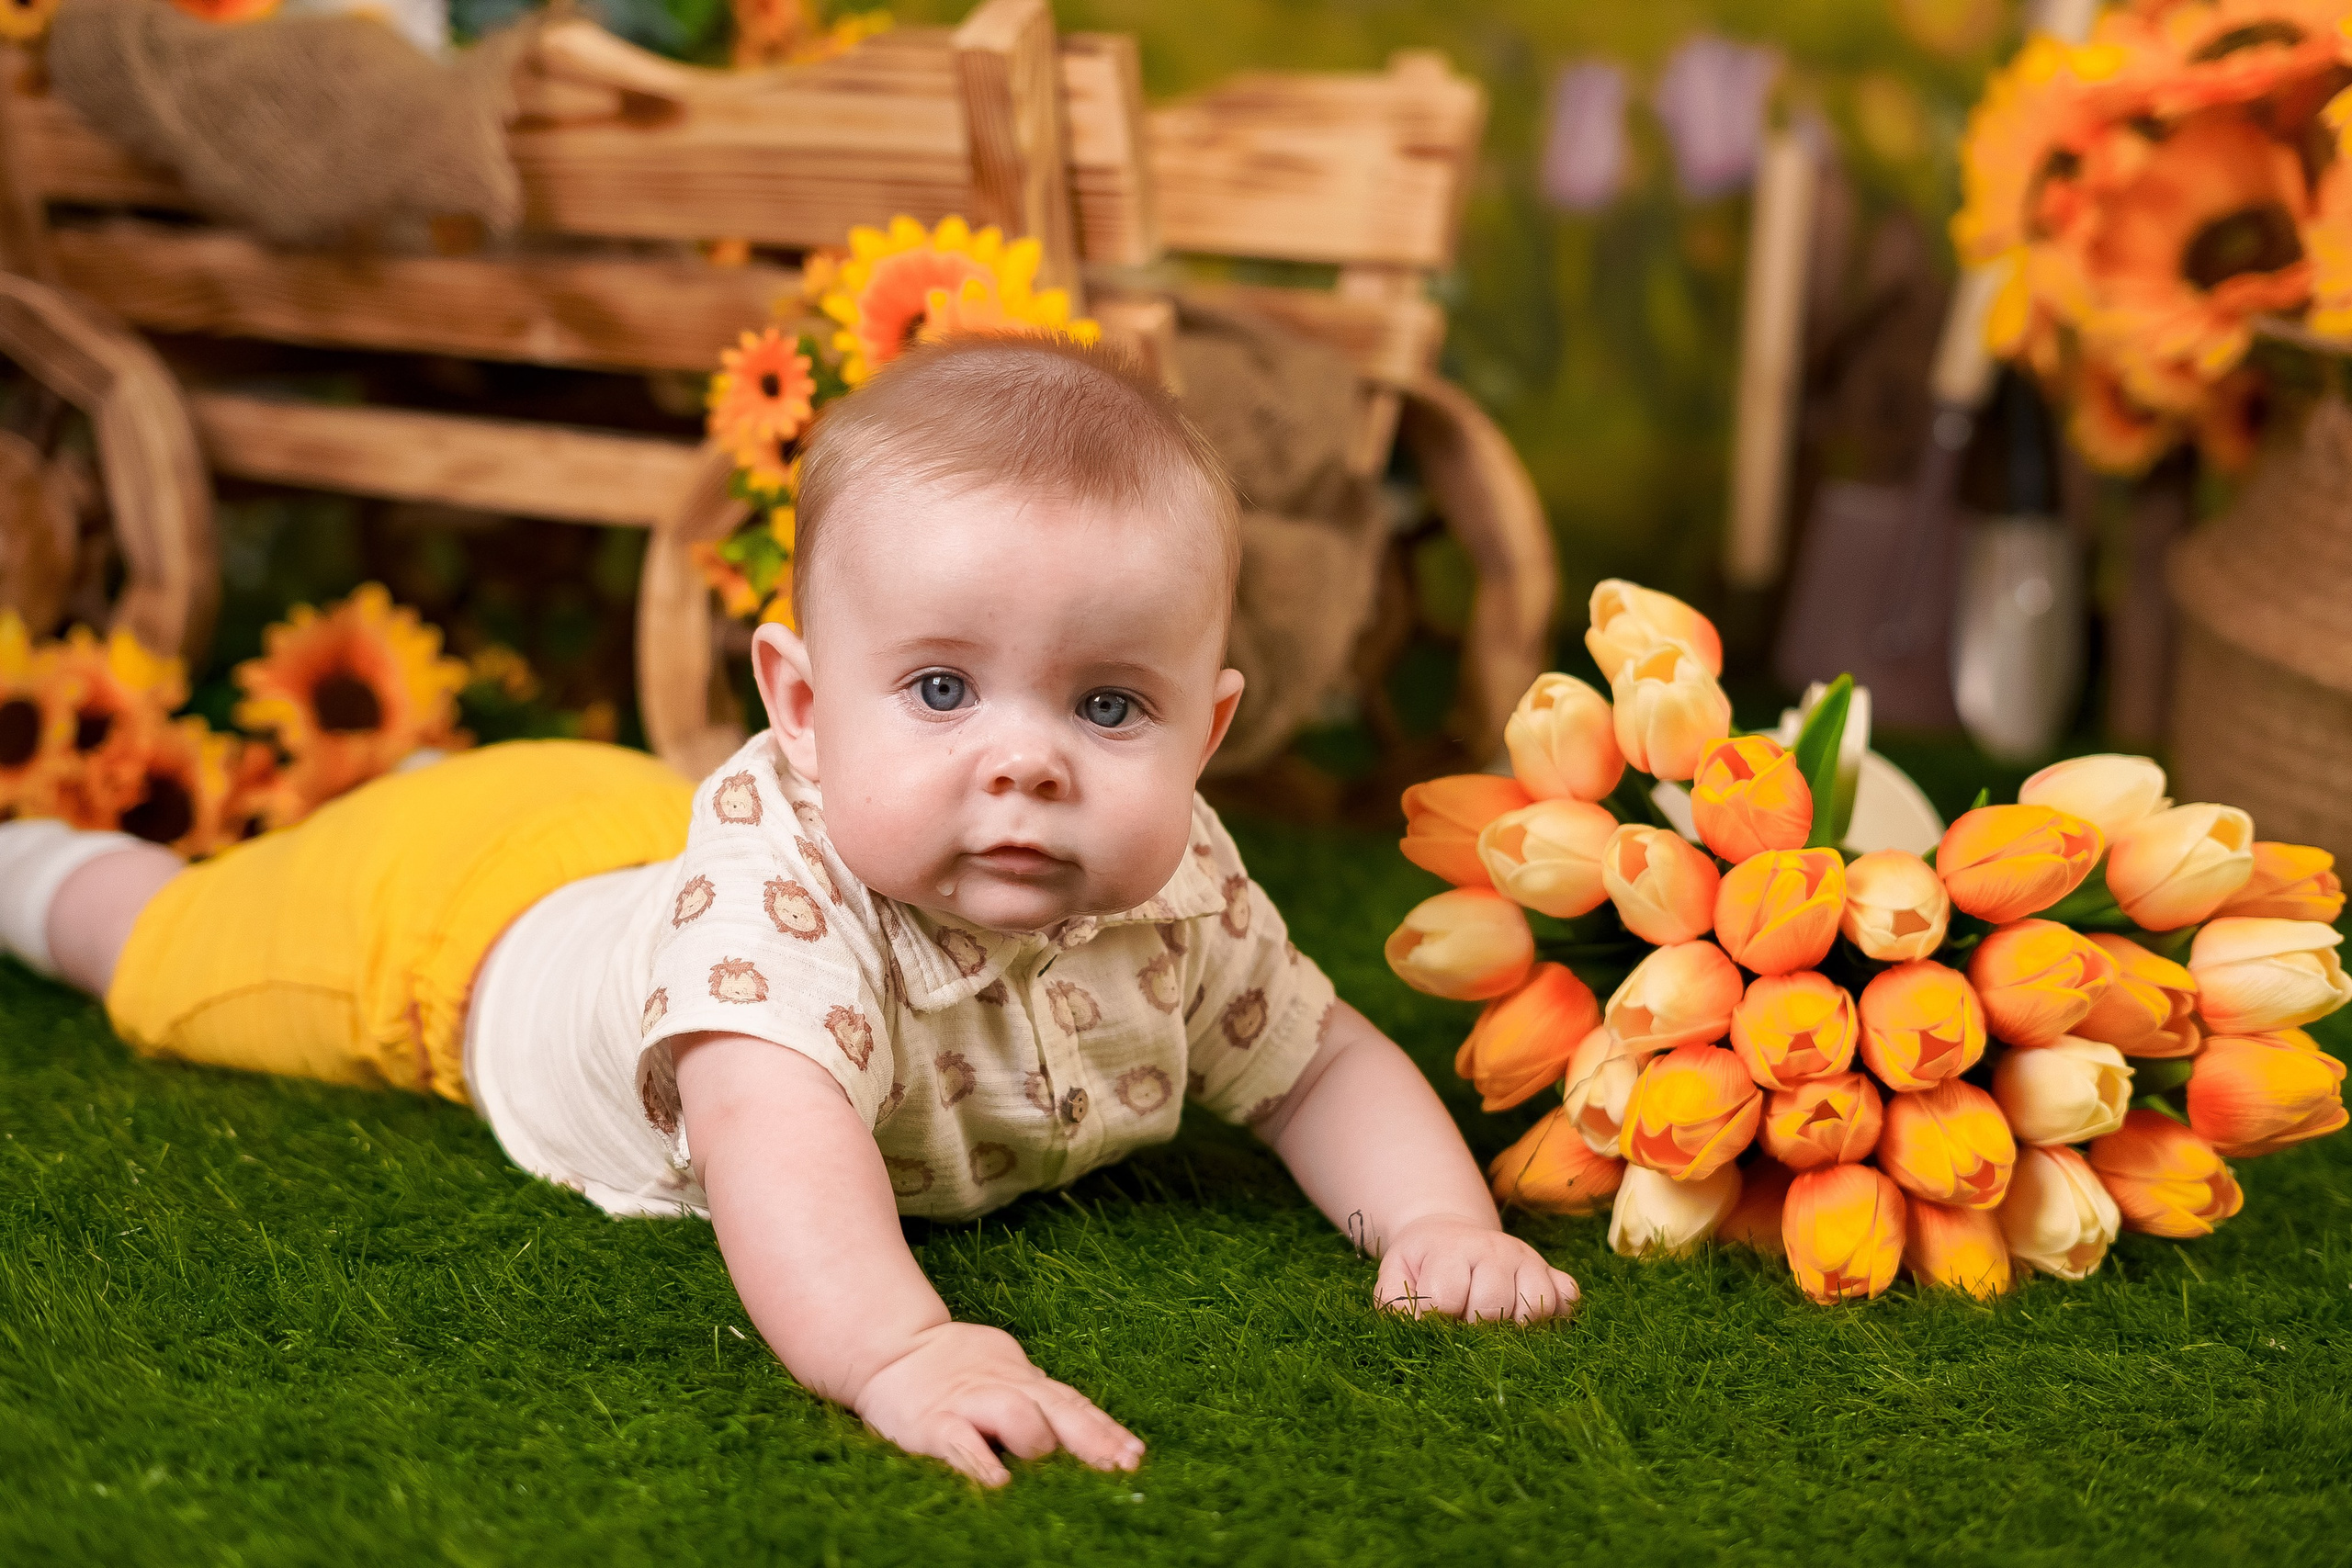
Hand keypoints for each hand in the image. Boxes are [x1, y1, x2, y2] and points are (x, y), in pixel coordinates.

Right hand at [851, 1321, 1144, 1487]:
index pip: (1075, 1405)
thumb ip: (1038, 1401)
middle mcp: (1005, 1389)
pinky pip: (962, 1443)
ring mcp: (970, 1404)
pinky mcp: (933, 1424)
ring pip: (1016, 1416)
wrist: (890, 1349)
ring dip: (1041, 1443)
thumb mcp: (1004, 1376)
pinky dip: (982, 1464)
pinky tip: (1001, 1485)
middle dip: (1093, 1440)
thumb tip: (1085, 1429)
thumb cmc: (955, 1370)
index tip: (1136, 1456)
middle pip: (1059, 1411)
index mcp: (1025, 1383)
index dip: (1106, 1431)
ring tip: (1062, 1474)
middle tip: (1122, 1467)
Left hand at [1374, 1213, 1579, 1324]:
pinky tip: (1532, 1322)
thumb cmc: (1422, 1262)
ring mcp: (1527, 1260)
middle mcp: (1494, 1250)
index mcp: (1451, 1250)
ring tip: (1496, 1328)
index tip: (1431, 1321)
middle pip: (1494, 1305)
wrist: (1450, 1233)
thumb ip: (1394, 1301)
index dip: (1436, 1320)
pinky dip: (1557, 1316)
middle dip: (1475, 1328)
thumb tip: (1416, 1327)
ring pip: (1536, 1305)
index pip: (1446, 1298)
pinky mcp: (1550, 1271)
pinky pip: (1568, 1297)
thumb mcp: (1396, 1273)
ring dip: (1516, 1328)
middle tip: (1465, 1326)